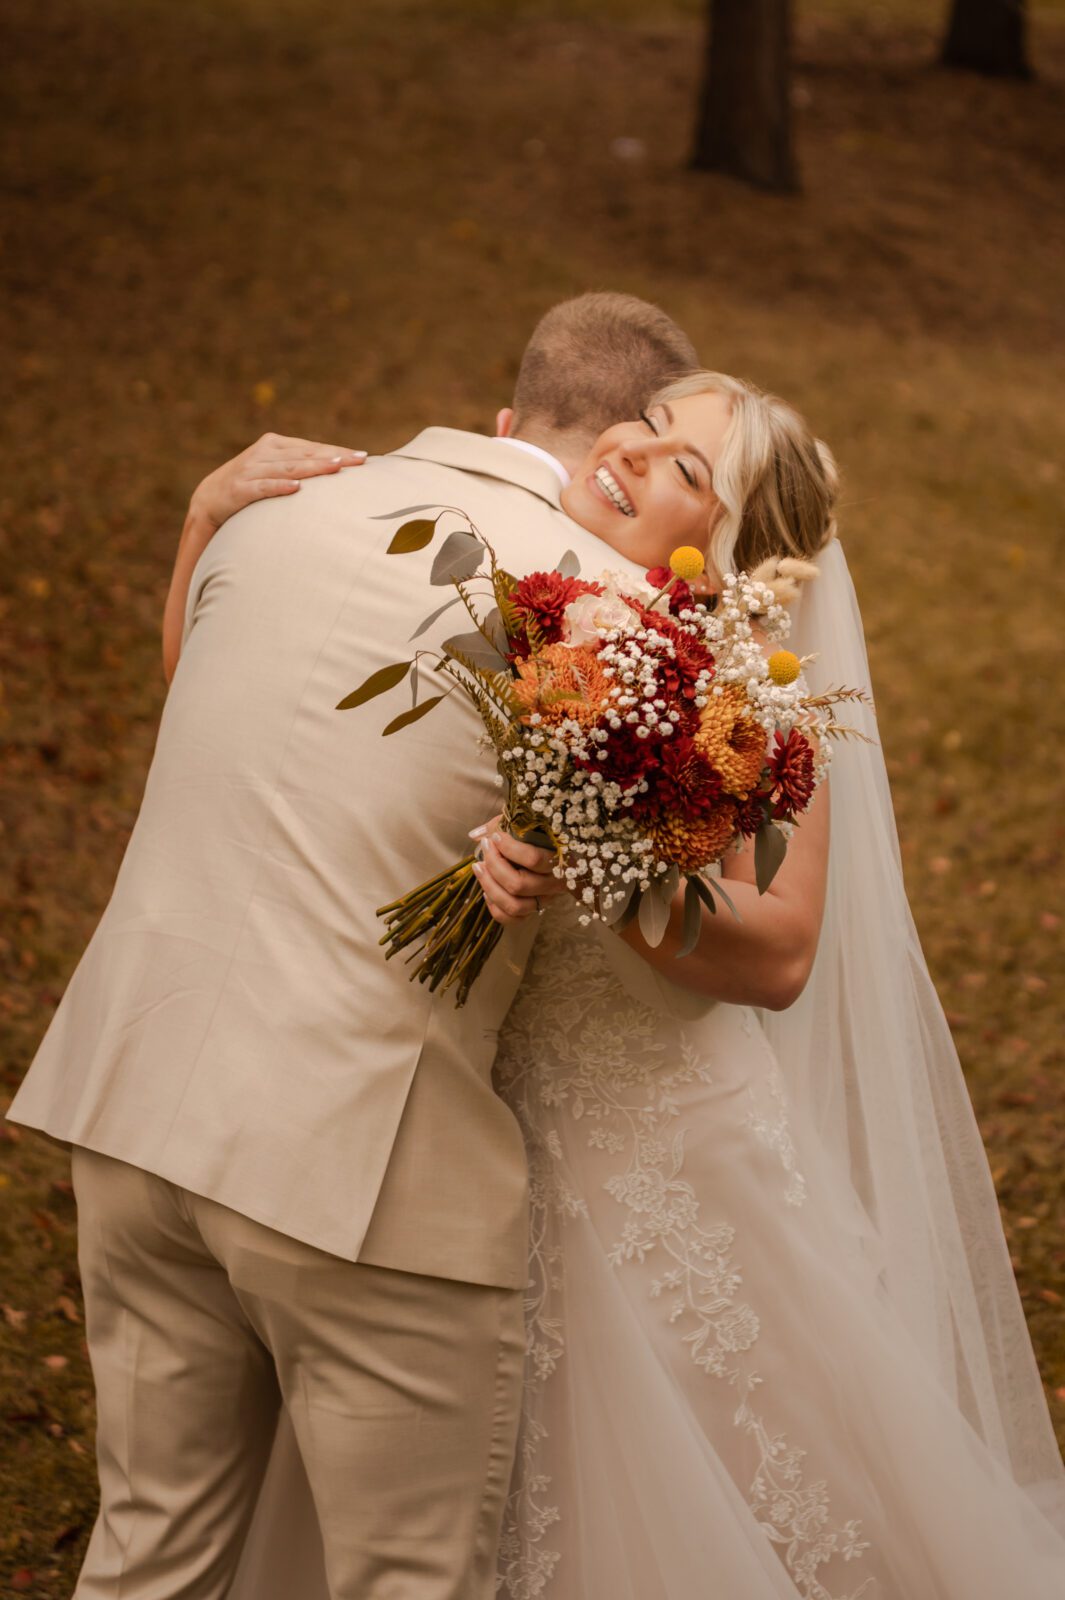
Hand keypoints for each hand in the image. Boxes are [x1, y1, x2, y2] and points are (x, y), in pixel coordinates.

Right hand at [188, 434, 366, 533]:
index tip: (364, 457)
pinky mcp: (240, 488)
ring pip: (289, 468)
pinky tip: (297, 488)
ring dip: (314, 467)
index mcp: (275, 445)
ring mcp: (251, 469)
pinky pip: (264, 487)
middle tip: (359, 461)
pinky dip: (280, 487)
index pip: (312, 447)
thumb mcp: (273, 470)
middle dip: (334, 457)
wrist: (209, 499)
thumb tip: (336, 470)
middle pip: (305, 455)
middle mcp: (264, 453)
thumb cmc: (250, 485)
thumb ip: (298, 467)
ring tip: (337, 466)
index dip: (337, 450)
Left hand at [469, 816, 563, 924]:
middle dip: (494, 865)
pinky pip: (513, 919)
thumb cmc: (538, 834)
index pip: (533, 859)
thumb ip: (500, 826)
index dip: (509, 848)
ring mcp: (545, 900)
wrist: (552, 850)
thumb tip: (476, 836)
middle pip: (519, 884)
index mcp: (559, 860)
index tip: (495, 837)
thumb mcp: (524, 824)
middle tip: (485, 848)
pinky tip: (486, 890)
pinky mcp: (535, 910)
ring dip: (490, 886)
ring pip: (514, 905)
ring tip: (478, 867)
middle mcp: (555, 884)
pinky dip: (495, 907)